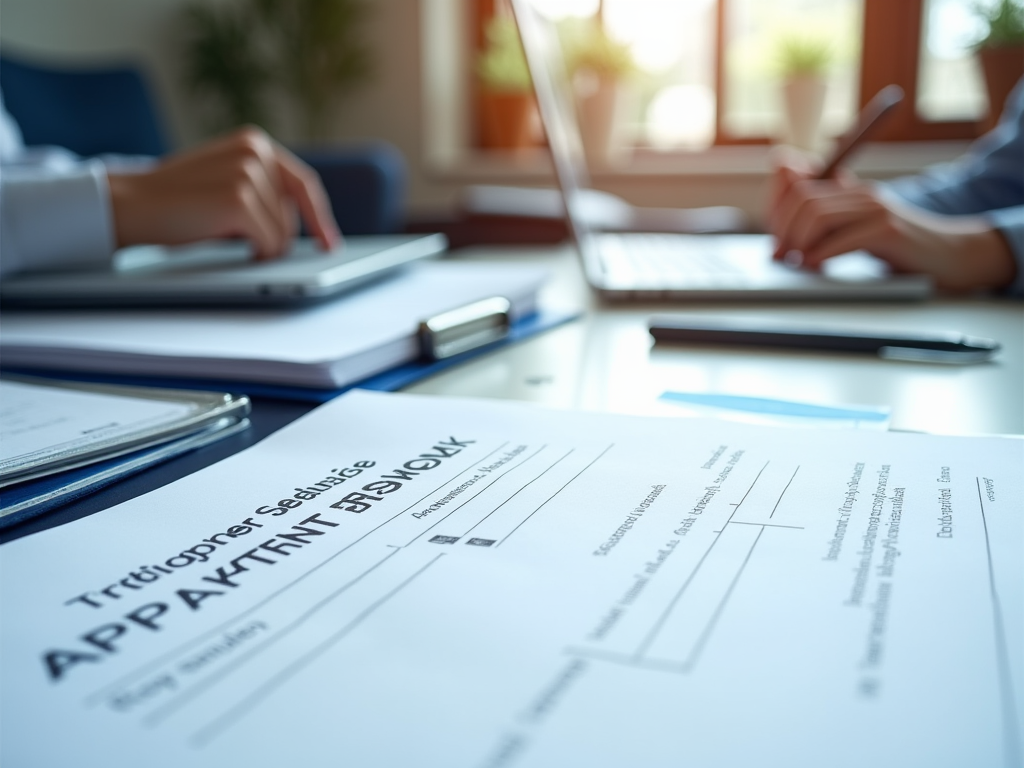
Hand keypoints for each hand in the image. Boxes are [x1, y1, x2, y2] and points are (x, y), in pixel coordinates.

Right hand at [107, 127, 340, 259]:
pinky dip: (255, 253)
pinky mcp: (239, 200)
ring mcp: (248, 173)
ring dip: (258, 245)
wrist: (130, 205)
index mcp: (254, 141)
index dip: (320, 218)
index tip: (330, 245)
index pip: (303, 185)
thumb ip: (261, 189)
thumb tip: (301, 226)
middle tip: (234, 237)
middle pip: (292, 216)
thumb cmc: (177, 202)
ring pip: (283, 234)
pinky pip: (270, 244)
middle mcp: (255, 151)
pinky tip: (224, 242)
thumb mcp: (225, 181)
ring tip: (217, 230)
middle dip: (273, 236)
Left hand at [768, 154, 1016, 292]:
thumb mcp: (855, 230)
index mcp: (849, 190)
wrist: (951, 256)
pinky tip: (816, 267)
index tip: (776, 243)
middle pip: (803, 199)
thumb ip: (824, 217)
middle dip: (783, 230)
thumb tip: (784, 201)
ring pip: (818, 215)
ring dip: (798, 242)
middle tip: (781, 257)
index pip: (796, 185)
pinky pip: (843, 238)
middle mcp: (861, 194)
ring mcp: (877, 210)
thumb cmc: (898, 248)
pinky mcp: (889, 231)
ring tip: (798, 263)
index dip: (776, 213)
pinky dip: (821, 254)